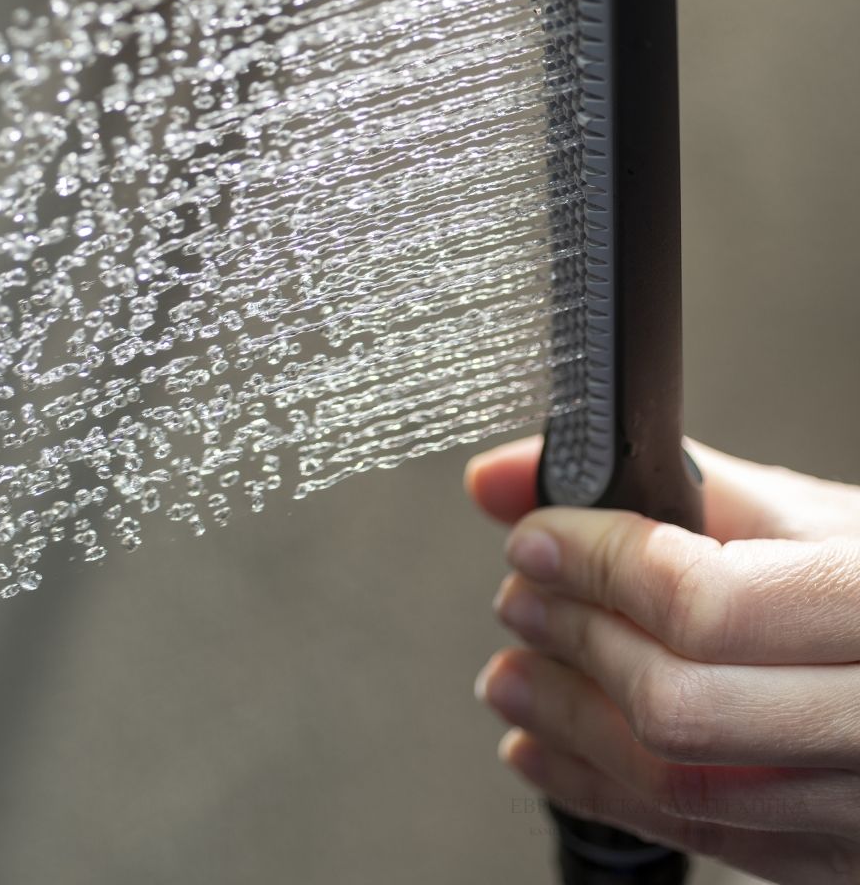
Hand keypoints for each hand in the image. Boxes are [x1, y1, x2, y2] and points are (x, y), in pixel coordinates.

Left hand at [464, 436, 859, 882]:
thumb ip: (649, 481)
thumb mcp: (789, 513)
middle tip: (519, 602)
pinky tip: (544, 745)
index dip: (594, 568)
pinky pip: (700, 837)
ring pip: (679, 784)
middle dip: (573, 642)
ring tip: (511, 677)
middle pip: (677, 703)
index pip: (700, 602)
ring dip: (566, 724)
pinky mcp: (833, 856)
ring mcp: (859, 803)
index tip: (534, 542)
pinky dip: (600, 787)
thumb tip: (502, 479)